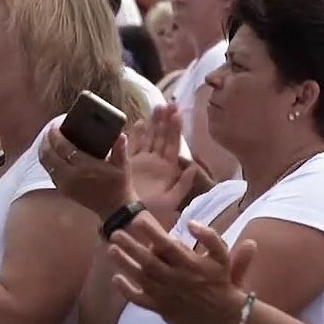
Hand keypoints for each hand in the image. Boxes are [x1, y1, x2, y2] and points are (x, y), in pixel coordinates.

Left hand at [40, 126, 134, 219]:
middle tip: (51, 128)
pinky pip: (49, 171)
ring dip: (43, 148)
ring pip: (45, 163)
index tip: (56, 123)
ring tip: (48, 138)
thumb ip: (120, 148)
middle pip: (49, 153)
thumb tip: (120, 134)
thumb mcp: (122, 165)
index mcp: (84, 167)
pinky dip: (46, 160)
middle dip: (47, 138)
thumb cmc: (118, 184)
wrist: (114, 208)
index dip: (56, 133)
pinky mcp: (62, 189)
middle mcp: (71, 176)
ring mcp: (64, 184)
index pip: (62, 146)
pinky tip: (51, 153)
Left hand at [108, 216, 253, 323]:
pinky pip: (140, 300)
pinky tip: (115, 278)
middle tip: (116, 233)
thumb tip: (191, 223)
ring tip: (111, 249)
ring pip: (141, 278)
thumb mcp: (222, 257)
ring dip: (124, 263)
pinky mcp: (160, 308)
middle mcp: (175, 279)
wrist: (221, 318)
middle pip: (148, 261)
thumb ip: (210, 237)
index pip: (167, 246)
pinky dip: (126, 291)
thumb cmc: (220, 282)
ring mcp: (166, 295)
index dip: (152, 233)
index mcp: (190, 265)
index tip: (138, 220)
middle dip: (131, 246)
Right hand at [128, 106, 198, 223]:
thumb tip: (193, 168)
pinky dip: (137, 134)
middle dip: (165, 120)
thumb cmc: (153, 212)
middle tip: (168, 103)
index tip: (179, 113)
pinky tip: (140, 122)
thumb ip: (182, 185)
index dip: (176, 128)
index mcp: (169, 168)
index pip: (173, 144)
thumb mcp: (171, 201)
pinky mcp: (129, 163)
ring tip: (157, 106)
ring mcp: (143, 161)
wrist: (131, 219)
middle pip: (162, 136)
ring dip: (153, 122)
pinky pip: (134, 145)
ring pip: (150, 137)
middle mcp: (157, 161)